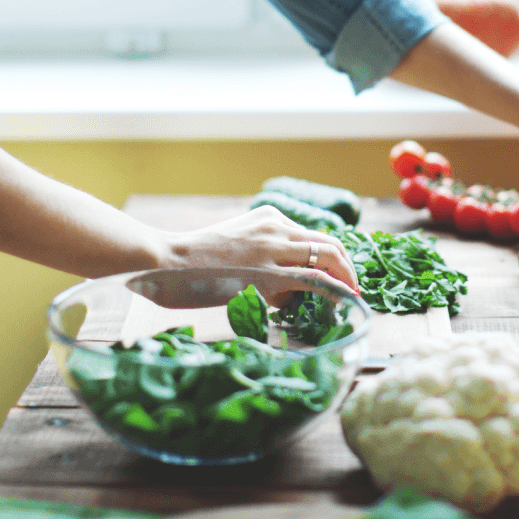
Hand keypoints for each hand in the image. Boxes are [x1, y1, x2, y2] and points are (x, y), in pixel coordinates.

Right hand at [161, 206, 358, 304]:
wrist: (165, 261)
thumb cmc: (191, 264)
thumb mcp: (235, 248)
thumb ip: (261, 258)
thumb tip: (284, 290)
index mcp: (268, 217)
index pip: (312, 236)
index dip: (332, 258)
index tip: (341, 276)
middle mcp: (276, 226)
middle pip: (328, 243)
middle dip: (347, 267)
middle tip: (354, 288)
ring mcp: (273, 247)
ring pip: (326, 256)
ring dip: (345, 278)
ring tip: (351, 297)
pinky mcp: (267, 271)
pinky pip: (312, 278)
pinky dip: (334, 289)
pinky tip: (343, 301)